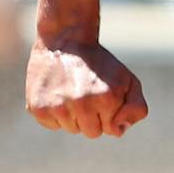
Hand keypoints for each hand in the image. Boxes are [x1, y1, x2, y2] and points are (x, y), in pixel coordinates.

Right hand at [26, 39, 148, 138]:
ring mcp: (58, 107)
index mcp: (107, 99)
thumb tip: (119, 130)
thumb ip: (135, 107)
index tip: (104, 98)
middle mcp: (82, 105)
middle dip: (93, 118)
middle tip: (88, 94)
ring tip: (72, 91)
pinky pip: (52, 125)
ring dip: (74, 116)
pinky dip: (56, 114)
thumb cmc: (100, 64)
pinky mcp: (38, 108)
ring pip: (71, 129)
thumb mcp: (127, 79)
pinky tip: (57, 93)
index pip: (112, 130)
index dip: (110, 115)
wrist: (65, 40)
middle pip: (91, 132)